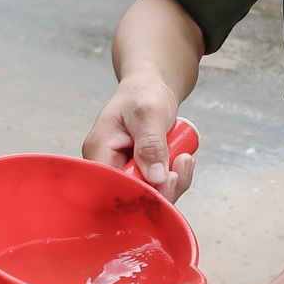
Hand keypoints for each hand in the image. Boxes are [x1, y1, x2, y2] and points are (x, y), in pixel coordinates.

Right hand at [80, 74, 192, 200]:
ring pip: (147, 195)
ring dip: (171, 182)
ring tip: (184, 158)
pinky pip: (156, 188)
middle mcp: (107, 165)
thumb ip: (151, 144)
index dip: (138, 193)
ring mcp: (123, 171)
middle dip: (160, 189)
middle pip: (130, 196)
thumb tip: (155, 177)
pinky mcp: (139, 174)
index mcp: (99, 150)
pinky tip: (182, 161)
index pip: (111, 186)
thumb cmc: (143, 93)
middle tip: (180, 167)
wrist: (151, 87)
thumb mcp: (149, 113)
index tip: (164, 181)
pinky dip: (173, 179)